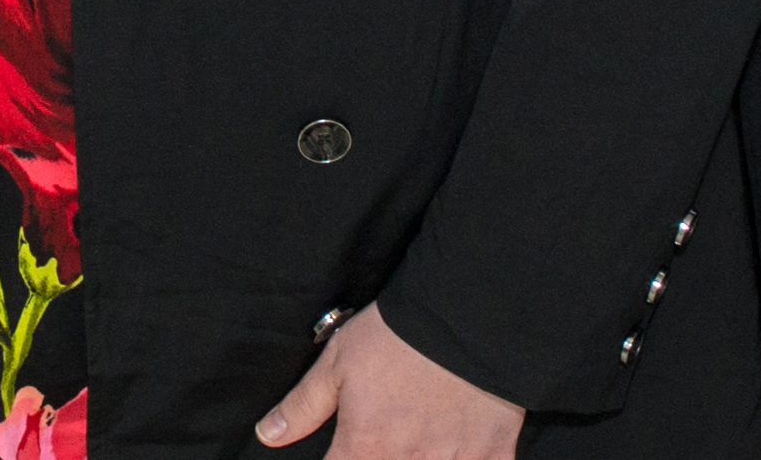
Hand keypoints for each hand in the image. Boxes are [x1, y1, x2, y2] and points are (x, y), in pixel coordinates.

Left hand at [257, 306, 520, 456]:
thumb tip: (267, 436)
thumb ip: (303, 406)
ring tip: (417, 446)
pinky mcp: (492, 454)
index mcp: (366, 448)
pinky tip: (460, 453)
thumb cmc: (396, 335)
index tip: (344, 455)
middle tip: (384, 440)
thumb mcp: (337, 362)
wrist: (467, 315)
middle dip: (378, 459)